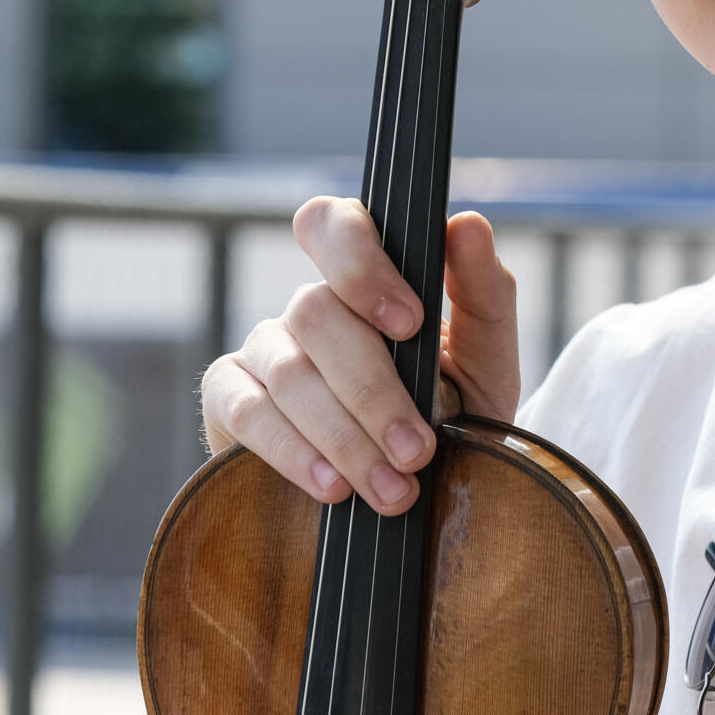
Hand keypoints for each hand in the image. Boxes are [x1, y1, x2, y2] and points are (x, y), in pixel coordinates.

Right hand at [199, 200, 518, 515]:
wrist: (423, 490)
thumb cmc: (457, 411)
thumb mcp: (486, 358)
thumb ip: (484, 292)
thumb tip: (466, 225)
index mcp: (366, 276)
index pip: (333, 225)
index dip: (360, 266)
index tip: (410, 324)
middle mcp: (308, 305)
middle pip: (315, 314)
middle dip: (371, 390)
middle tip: (417, 451)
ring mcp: (263, 348)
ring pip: (288, 372)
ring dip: (345, 437)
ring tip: (393, 489)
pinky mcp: (229, 399)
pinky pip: (247, 413)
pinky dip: (294, 452)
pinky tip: (333, 487)